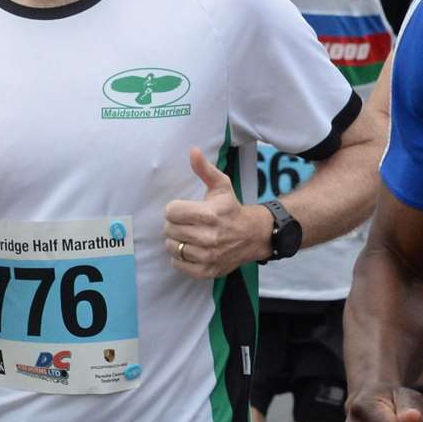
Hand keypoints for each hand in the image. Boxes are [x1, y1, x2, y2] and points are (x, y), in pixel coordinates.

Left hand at [165, 147, 270, 277]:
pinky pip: (178, 264)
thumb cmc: (231, 209)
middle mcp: (209, 237)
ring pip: (172, 247)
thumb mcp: (221, 186)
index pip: (171, 212)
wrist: (253, 235)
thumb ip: (205, 169)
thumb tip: (193, 151)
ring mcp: (208, 256)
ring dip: (176, 241)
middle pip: (169, 229)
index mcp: (209, 214)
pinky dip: (180, 258)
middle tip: (187, 223)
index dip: (175, 209)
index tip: (184, 209)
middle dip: (175, 224)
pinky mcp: (207, 270)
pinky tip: (190, 249)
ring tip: (188, 236)